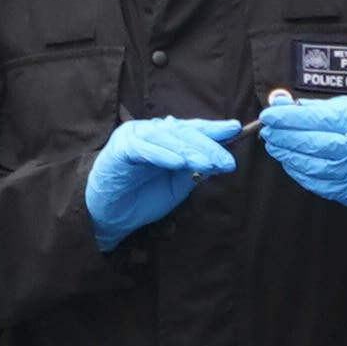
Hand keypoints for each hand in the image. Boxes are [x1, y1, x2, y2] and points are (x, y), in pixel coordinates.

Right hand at [83, 116, 239, 245]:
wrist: (110, 216)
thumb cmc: (142, 199)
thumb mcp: (177, 187)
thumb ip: (195, 172)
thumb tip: (219, 161)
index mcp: (166, 138)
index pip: (192, 130)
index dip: (213, 129)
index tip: (236, 129)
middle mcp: (151, 132)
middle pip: (184, 133)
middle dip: (208, 145)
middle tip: (226, 160)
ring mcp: (134, 137)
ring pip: (167, 138)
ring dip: (189, 150)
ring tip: (208, 163)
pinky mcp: (120, 148)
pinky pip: (144, 149)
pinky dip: (162, 155)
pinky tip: (178, 163)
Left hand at [254, 91, 346, 210]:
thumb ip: (315, 108)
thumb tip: (282, 105)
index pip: (312, 119)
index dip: (286, 118)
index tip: (269, 115)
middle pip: (307, 143)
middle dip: (282, 136)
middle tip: (268, 130)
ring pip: (307, 165)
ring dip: (286, 155)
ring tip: (275, 145)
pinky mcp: (345, 191)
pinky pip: (314, 183)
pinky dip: (298, 172)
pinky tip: (290, 161)